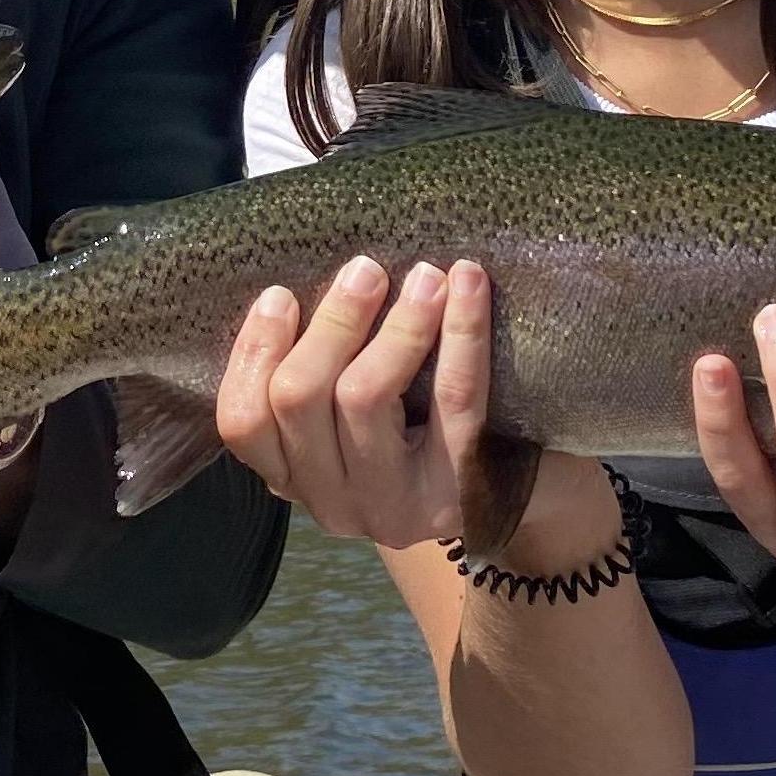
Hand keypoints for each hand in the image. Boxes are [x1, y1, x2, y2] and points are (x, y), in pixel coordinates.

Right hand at [214, 257, 604, 562]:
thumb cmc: (430, 429)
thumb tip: (297, 275)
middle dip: (329, 322)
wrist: (533, 498)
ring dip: (393, 323)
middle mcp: (332, 504)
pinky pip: (452, 400)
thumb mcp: (358, 416)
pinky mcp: (458, 494)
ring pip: (364, 397)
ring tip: (425, 275)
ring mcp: (392, 507)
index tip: (280, 293)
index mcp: (293, 478)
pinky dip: (459, 331)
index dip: (253, 351)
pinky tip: (468, 283)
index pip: (242, 423)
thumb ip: (321, 369)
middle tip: (365, 269)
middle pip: (298, 400)